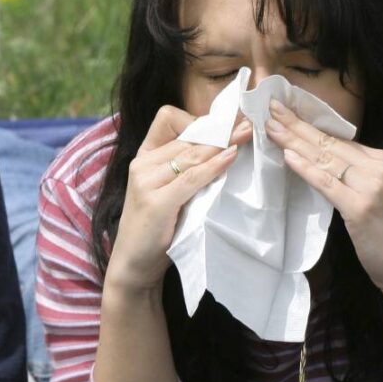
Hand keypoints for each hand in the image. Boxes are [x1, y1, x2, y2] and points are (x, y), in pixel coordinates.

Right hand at [106, 105, 250, 294]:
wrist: (134, 264)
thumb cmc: (156, 227)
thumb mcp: (168, 190)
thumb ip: (185, 169)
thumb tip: (224, 147)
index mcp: (143, 157)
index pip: (167, 118)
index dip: (197, 118)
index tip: (224, 124)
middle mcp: (141, 164)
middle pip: (186, 135)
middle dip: (220, 128)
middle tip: (248, 123)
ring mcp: (146, 182)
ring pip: (191, 153)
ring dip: (222, 142)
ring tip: (245, 135)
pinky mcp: (156, 202)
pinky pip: (191, 177)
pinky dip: (213, 166)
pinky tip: (230, 158)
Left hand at [265, 98, 382, 301]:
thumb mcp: (373, 194)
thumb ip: (353, 174)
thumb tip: (318, 157)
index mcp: (381, 160)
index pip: (338, 139)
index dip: (309, 125)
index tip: (285, 111)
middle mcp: (378, 167)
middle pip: (328, 143)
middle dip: (296, 125)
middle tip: (270, 108)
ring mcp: (371, 186)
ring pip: (324, 158)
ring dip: (294, 141)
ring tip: (271, 126)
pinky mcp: (360, 207)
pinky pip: (327, 183)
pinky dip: (306, 169)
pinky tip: (288, 156)